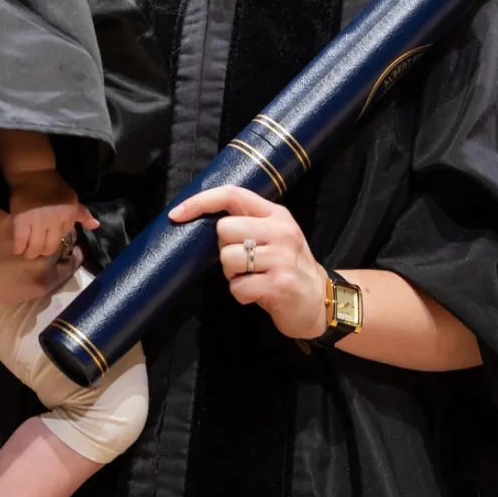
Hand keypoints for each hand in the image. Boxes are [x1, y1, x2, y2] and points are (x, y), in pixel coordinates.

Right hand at [9, 176, 95, 259]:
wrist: (33, 173)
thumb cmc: (53, 187)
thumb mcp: (71, 199)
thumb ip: (82, 214)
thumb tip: (95, 225)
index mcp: (69, 214)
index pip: (64, 237)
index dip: (56, 240)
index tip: (49, 240)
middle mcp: (55, 219)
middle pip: (50, 247)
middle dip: (43, 252)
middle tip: (37, 250)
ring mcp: (37, 221)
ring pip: (36, 247)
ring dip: (31, 253)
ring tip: (27, 252)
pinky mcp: (21, 220)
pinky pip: (20, 241)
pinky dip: (19, 248)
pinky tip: (18, 249)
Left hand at [168, 185, 325, 339]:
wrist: (320, 302)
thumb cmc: (287, 268)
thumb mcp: (274, 237)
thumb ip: (247, 224)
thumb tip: (201, 220)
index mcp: (276, 214)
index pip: (232, 194)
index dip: (200, 202)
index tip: (176, 215)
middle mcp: (281, 231)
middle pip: (224, 230)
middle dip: (224, 250)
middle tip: (243, 263)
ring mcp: (282, 257)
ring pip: (228, 259)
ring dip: (232, 275)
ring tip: (251, 278)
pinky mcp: (280, 284)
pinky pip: (238, 287)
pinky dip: (241, 294)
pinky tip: (257, 294)